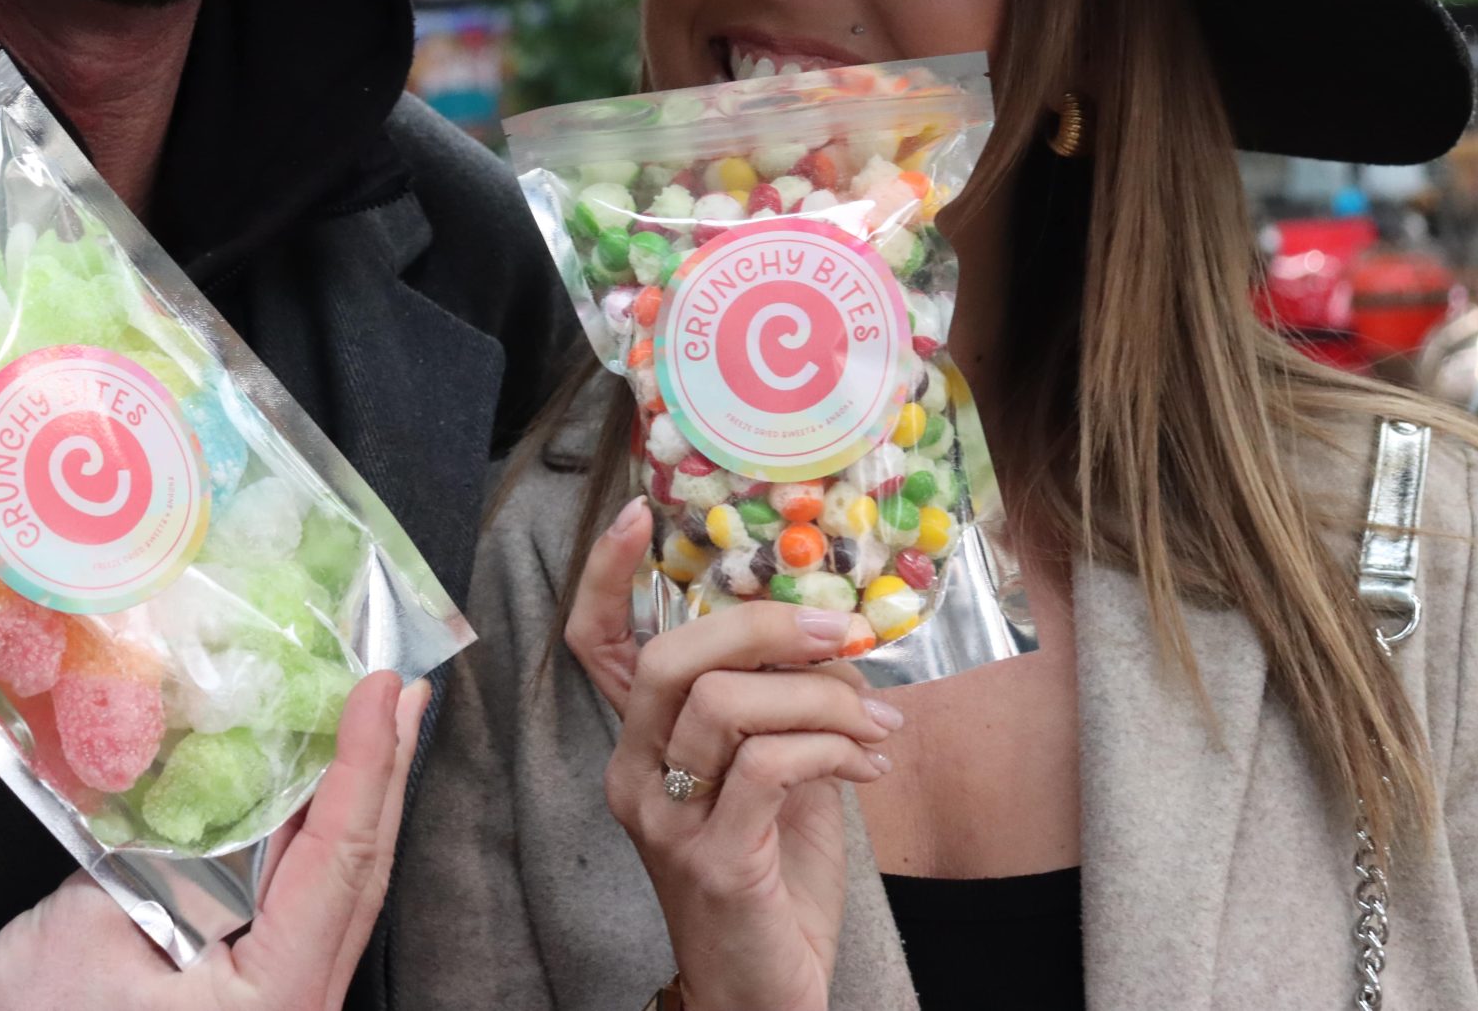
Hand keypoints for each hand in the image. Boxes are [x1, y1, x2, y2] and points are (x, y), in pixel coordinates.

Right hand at [0, 671, 428, 1010]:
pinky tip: (320, 787)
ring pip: (344, 885)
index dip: (364, 766)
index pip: (337, 860)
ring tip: (382, 721)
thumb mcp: (90, 929)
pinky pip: (308, 900)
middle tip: (405, 688)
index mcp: (274, 997)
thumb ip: (157, 858)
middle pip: (360, 870)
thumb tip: (209, 782)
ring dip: (362, 799)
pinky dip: (320, 834)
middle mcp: (299, 1000)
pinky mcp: (262, 987)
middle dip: (387, 771)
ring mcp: (287, 996)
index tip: (381, 690)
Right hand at [567, 498, 895, 1010]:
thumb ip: (784, 707)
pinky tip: (870, 770)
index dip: (608, 575)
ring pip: (728, 704)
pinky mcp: (712, 859)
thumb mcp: (777, 776)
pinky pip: (769, 766)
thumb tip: (832, 640)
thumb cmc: (774, 881)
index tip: (639, 514)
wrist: (768, 996)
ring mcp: (665, 819)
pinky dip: (832, 750)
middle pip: (673, 657)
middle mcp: (633, 773)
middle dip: (764, 628)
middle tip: (841, 635)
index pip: (597, 645)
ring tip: (880, 730)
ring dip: (824, 700)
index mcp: (641, 744)